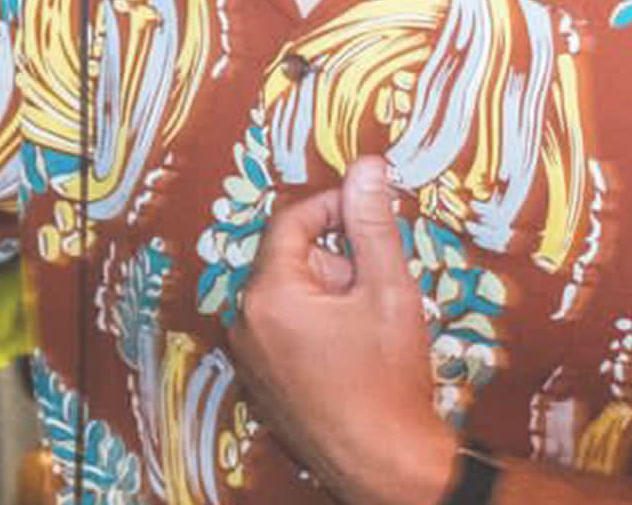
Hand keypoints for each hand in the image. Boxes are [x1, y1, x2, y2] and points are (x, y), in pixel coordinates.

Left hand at [227, 158, 457, 504]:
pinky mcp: (255, 380)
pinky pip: (279, 330)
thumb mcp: (389, 291)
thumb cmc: (389, 380)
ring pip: (285, 296)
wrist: (383, 464)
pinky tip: (345, 356)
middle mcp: (242, 320)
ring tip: (362, 331)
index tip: (367, 210)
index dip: (332, 208)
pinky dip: (310, 328)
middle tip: (373, 291)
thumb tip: (367, 166)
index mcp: (267, 293)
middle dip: (333, 264)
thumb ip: (373, 223)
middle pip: (288, 260)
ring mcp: (244, 354)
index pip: (290, 222)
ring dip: (324, 298)